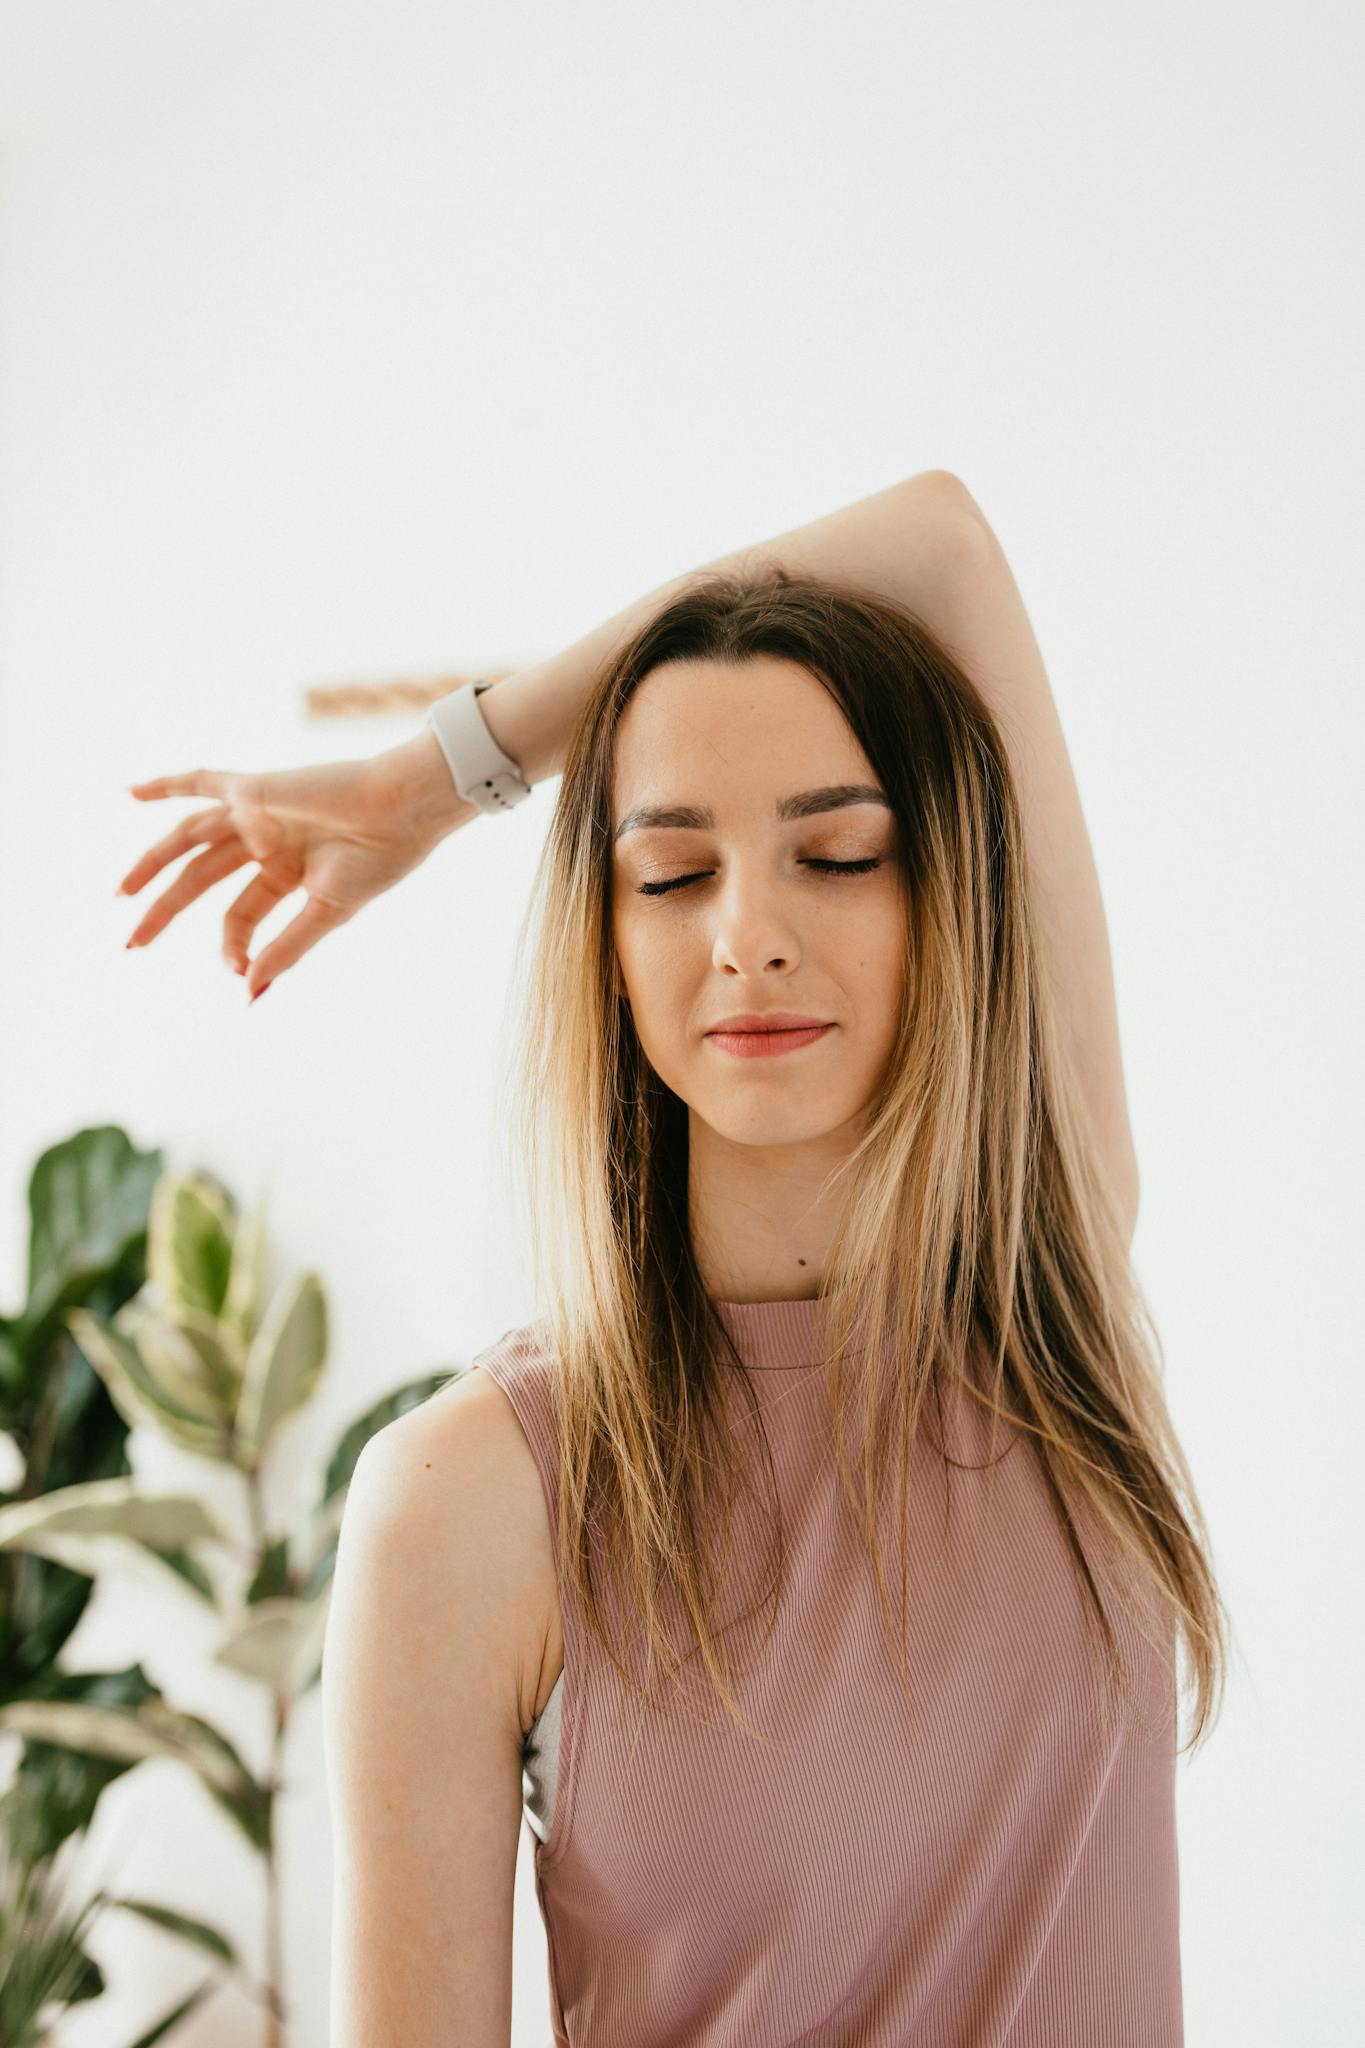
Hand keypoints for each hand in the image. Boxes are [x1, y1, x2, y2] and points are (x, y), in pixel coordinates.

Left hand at [116, 734, 474, 997]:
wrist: (405, 810)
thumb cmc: (379, 861)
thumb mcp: (329, 912)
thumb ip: (288, 948)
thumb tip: (249, 992)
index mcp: (287, 875)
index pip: (240, 915)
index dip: (232, 945)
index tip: (237, 974)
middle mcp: (266, 844)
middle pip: (199, 880)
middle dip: (164, 912)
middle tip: (131, 945)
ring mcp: (257, 814)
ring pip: (189, 839)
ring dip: (152, 862)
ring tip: (121, 893)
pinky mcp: (255, 788)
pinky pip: (202, 782)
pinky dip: (166, 785)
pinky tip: (130, 793)